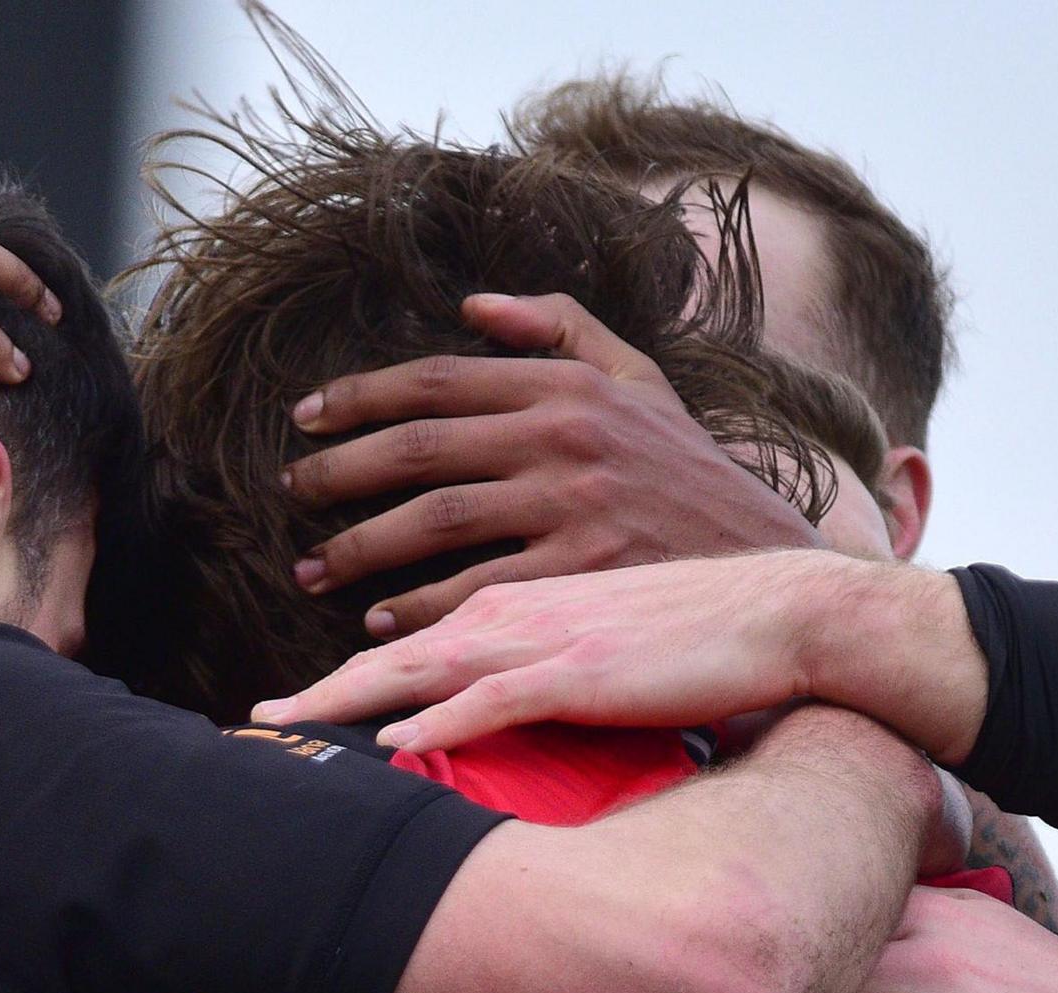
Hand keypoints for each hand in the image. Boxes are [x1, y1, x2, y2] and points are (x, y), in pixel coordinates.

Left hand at [252, 550, 981, 766]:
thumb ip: (535, 637)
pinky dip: (439, 718)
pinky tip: (393, 742)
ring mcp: (546, 637)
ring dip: (347, 699)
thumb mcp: (598, 616)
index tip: (281, 710)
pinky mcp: (584, 669)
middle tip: (250, 726)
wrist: (787, 612)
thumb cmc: (698, 622)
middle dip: (316, 691)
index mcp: (515, 598)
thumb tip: (485, 681)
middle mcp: (515, 610)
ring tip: (284, 732)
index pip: (405, 638)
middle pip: (390, 651)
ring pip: (422, 666)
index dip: (339, 673)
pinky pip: (493, 698)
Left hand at [280, 293, 821, 635]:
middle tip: (289, 495)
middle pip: (421, 447)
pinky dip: (419, 609)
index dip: (359, 397)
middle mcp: (567, 437)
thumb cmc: (689, 475)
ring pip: (437, 518)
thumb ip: (562, 331)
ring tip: (313, 570)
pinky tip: (380, 622)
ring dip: (360, 548)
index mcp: (568, 387)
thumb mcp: (640, 382)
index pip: (437, 381)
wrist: (769, 562)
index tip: (304, 420)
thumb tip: (474, 305)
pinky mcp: (583, 573)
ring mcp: (575, 506)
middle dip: (339, 473)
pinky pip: (477, 590)